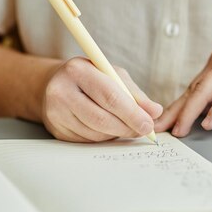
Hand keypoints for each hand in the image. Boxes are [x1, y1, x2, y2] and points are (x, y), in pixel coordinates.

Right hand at [41, 57, 162, 141]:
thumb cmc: (92, 78)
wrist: (56, 84)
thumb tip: (155, 112)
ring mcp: (56, 113)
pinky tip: (108, 128)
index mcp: (78, 70)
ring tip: (125, 125)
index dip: (132, 114)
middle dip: (128, 128)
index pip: (110, 97)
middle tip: (144, 131)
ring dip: (117, 134)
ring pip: (96, 133)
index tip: (149, 124)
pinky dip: (104, 138)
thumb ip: (135, 94)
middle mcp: (62, 91)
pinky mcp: (57, 130)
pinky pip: (88, 141)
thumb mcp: (114, 76)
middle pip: (102, 119)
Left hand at [155, 33, 211, 136]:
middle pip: (193, 90)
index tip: (160, 125)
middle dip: (174, 112)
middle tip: (159, 131)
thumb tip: (206, 111)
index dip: (175, 108)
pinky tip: (209, 123)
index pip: (192, 89)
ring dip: (190, 113)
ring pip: (206, 90)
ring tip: (179, 132)